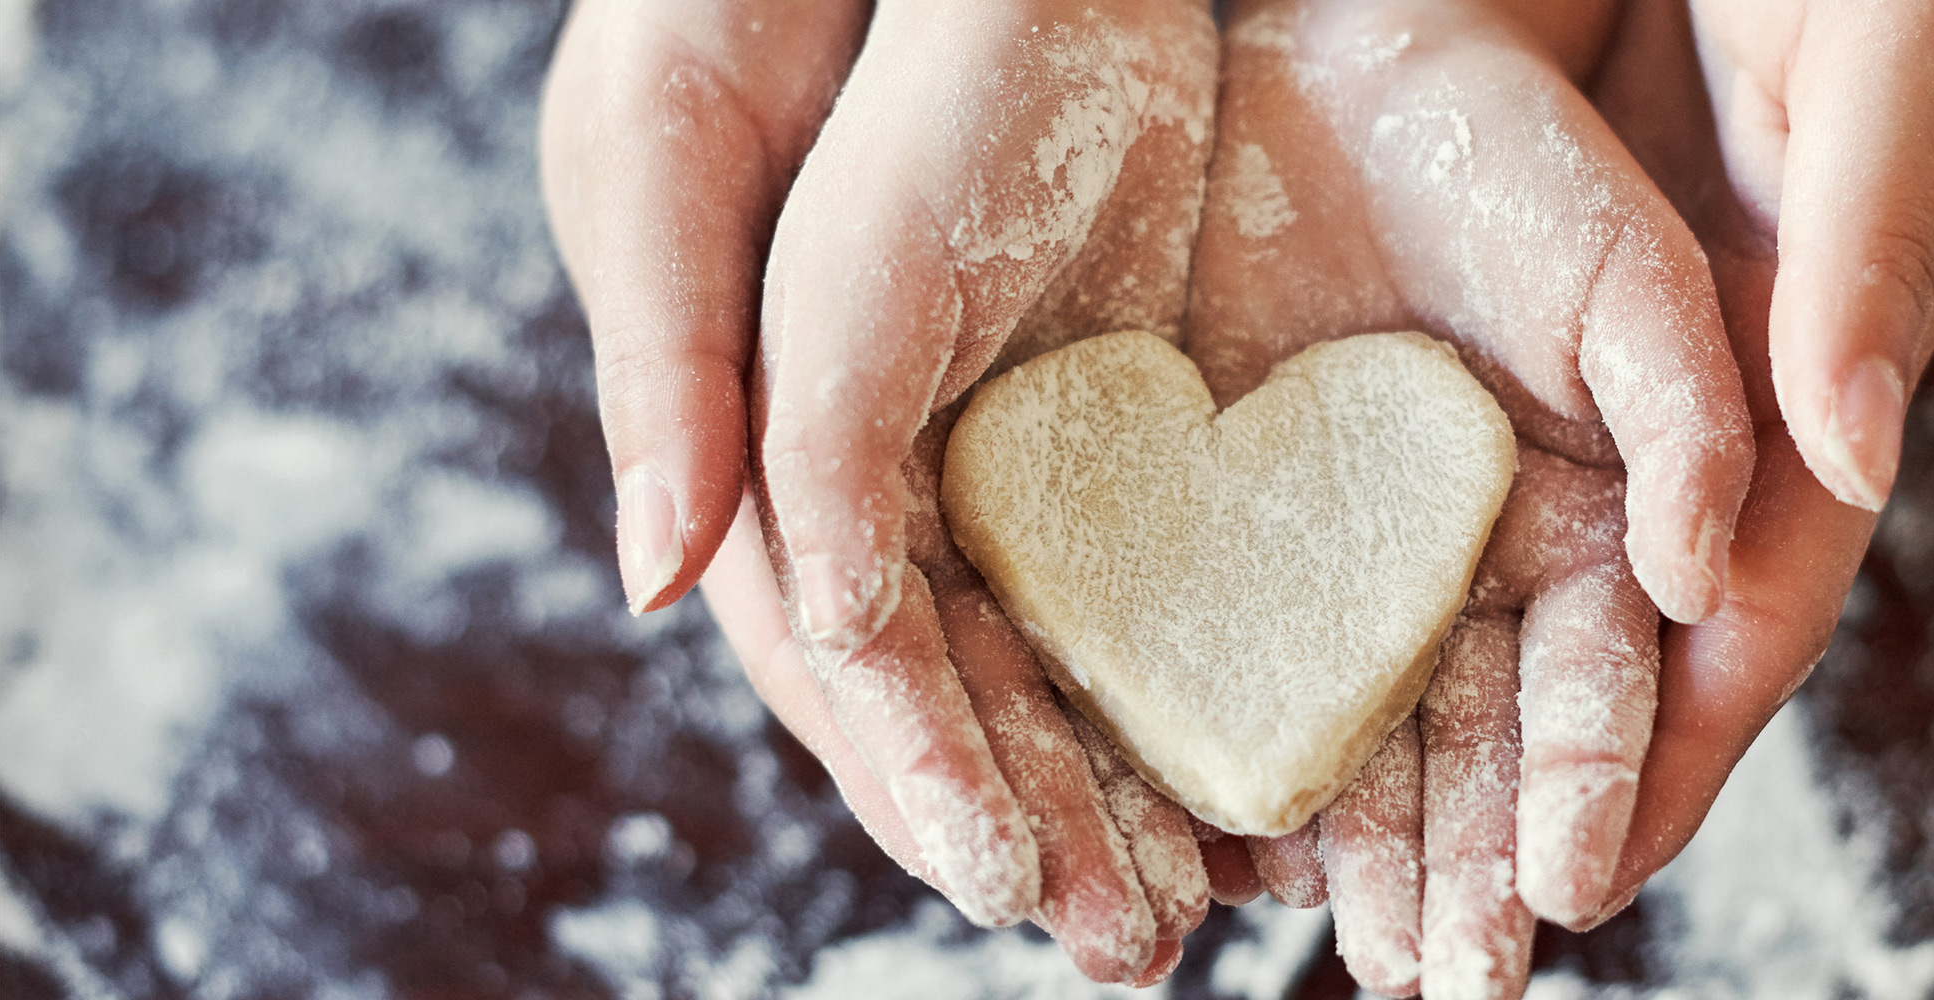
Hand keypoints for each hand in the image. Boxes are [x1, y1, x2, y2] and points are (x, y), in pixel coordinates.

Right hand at [538, 0, 1222, 981]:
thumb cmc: (765, 18)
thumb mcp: (677, 160)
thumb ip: (680, 370)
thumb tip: (659, 585)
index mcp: (762, 459)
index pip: (835, 662)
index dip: (917, 779)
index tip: (1009, 885)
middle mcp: (875, 486)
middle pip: (958, 698)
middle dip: (1044, 827)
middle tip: (1143, 942)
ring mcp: (988, 461)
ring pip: (1057, 658)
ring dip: (1126, 781)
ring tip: (1215, 894)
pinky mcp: (1097, 423)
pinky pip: (1147, 570)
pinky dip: (1194, 662)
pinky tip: (1274, 739)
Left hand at [1189, 0, 1933, 994]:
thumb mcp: (1880, 68)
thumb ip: (1871, 252)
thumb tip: (1845, 457)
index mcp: (1801, 383)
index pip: (1741, 602)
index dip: (1668, 747)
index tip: (1585, 876)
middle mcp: (1659, 418)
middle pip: (1586, 650)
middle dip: (1506, 810)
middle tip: (1434, 959)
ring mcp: (1531, 390)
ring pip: (1460, 604)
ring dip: (1391, 757)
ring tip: (1307, 898)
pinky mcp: (1408, 347)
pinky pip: (1349, 505)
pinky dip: (1297, 619)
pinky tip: (1218, 715)